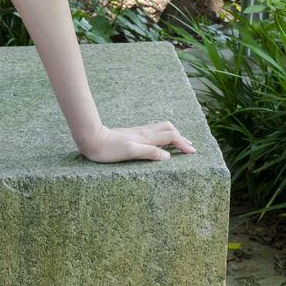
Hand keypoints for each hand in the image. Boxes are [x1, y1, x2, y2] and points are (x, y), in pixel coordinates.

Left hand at [77, 120, 195, 162]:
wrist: (92, 139)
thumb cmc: (108, 149)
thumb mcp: (129, 152)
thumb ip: (149, 153)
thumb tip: (168, 157)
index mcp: (146, 138)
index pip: (171, 137)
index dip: (183, 144)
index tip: (192, 153)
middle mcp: (145, 133)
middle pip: (169, 129)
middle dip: (182, 137)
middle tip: (190, 148)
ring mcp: (139, 132)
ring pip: (162, 128)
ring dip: (174, 134)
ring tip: (180, 142)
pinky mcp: (133, 134)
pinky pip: (154, 131)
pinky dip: (164, 134)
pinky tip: (161, 140)